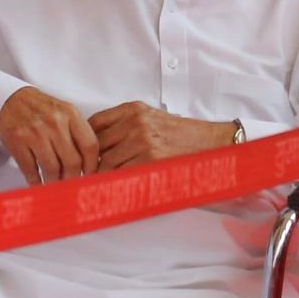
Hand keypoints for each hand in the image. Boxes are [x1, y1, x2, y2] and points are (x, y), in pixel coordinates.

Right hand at [0, 87, 99, 183]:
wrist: (11, 99)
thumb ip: (78, 134)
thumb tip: (89, 164)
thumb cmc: (41, 109)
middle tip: (71, 184)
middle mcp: (54, 123)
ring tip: (55, 185)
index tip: (90, 175)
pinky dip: (35, 181)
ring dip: (54, 182)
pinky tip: (38, 183)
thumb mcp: (64, 113)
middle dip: (73, 179)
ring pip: (52, 168)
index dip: (92, 166)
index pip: (90, 145)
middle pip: (72, 161)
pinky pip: (30, 169)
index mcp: (71, 114)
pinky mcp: (17, 141)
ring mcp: (35, 132)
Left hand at [89, 102, 234, 170]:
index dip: (87, 141)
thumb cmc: (182, 135)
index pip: (95, 122)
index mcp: (134, 109)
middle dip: (93, 161)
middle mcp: (135, 122)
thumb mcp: (152, 118)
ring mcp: (142, 141)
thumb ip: (125, 125)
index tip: (87, 154)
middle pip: (97, 144)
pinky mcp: (149, 160)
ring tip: (104, 184)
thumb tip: (97, 145)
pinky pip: (121, 174)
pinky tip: (119, 187)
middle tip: (91, 174)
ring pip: (105, 162)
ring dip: (103, 175)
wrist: (211, 143)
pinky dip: (116, 183)